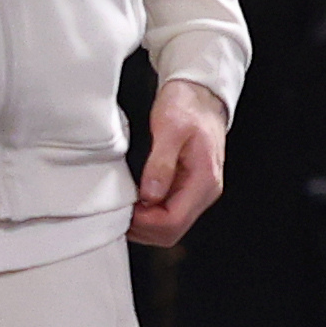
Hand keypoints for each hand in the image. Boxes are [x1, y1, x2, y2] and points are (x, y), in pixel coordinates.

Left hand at [134, 79, 229, 246]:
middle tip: (120, 211)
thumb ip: (160, 164)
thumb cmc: (187, 106)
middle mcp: (205, 192)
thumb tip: (150, 195)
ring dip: (145, 224)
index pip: (173, 221)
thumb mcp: (170, 128)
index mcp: (204, 180)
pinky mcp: (189, 189)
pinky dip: (150, 215)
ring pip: (170, 227)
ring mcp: (198, 192)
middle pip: (172, 231)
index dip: (145, 222)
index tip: (124, 209)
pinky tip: (136, 201)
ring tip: (125, 206)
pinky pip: (169, 214)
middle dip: (143, 228)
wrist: (200, 95)